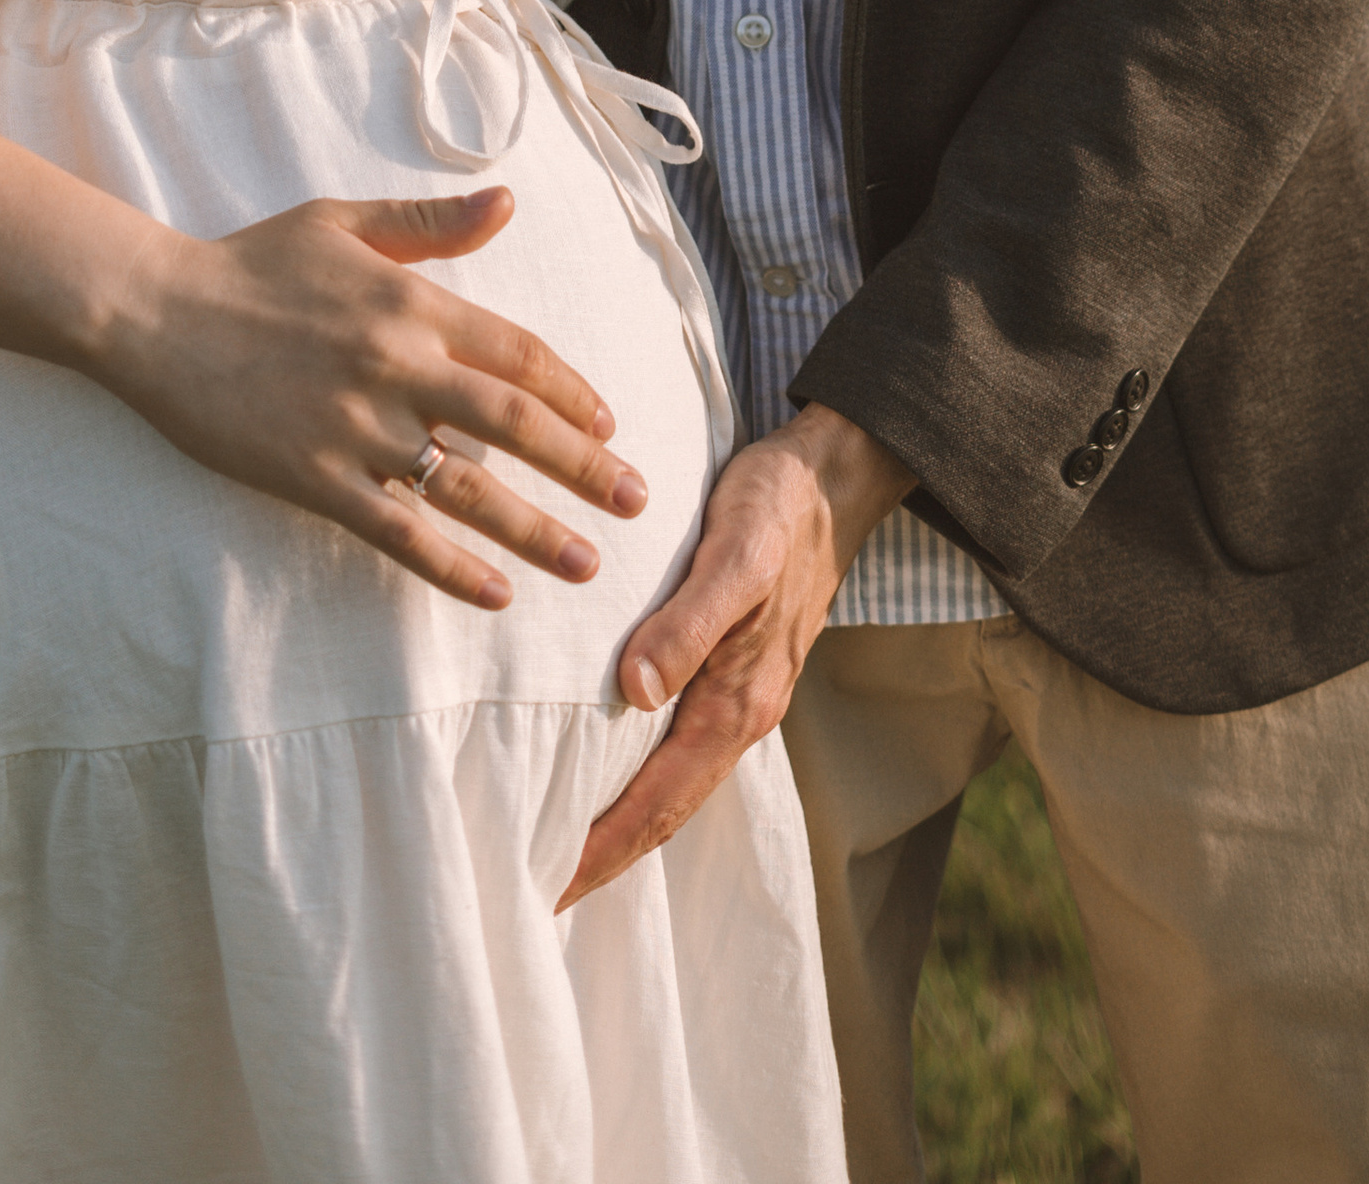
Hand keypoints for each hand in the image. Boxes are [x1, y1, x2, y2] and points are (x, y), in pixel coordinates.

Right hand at [99, 184, 652, 610]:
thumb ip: (432, 223)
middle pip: (514, 423)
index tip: (609, 424)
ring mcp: (357, 426)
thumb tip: (508, 203)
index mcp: (411, 302)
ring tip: (588, 563)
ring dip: (535, 528)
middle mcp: (397, 365)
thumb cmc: (252, 261)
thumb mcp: (343, 222)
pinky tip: (494, 592)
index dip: (572, 391)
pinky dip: (451, 565)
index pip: (518, 352)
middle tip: (637, 500)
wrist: (155, 310)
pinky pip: (398, 529)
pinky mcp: (315, 476)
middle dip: (584, 465)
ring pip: (467, 486)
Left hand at [557, 404, 912, 907]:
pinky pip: (675, 745)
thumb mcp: (736, 556)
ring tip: (555, 847)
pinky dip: (636, 775)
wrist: (834, 476)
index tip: (547, 890)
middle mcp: (738, 713)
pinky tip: (601, 767)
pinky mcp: (729, 668)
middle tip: (534, 893)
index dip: (603, 850)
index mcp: (738, 702)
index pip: (659, 802)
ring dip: (618, 822)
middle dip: (602, 857)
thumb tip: (634, 691)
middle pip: (662, 810)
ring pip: (669, 782)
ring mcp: (736, 694)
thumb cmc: (778, 508)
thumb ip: (689, 624)